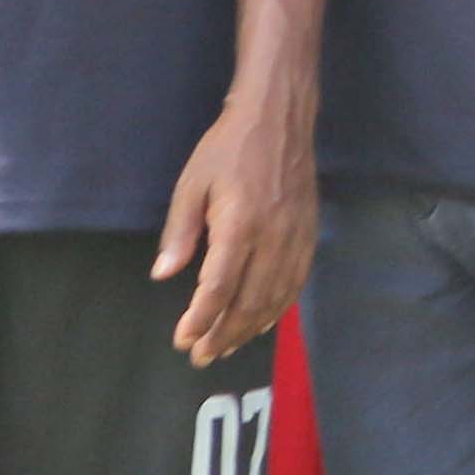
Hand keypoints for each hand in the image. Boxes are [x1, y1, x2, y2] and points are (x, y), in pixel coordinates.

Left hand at [153, 89, 318, 365]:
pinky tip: (262, 323)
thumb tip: (164, 274)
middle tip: (201, 356)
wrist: (279, 119)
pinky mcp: (309, 235)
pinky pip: (296, 283)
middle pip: (249, 302)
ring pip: (276, 298)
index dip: (200, 319)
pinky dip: (278, 309)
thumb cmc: (227, 149)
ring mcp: (296, 238)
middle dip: (223, 334)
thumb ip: (180, 232)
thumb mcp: (191, 184)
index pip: (219, 287)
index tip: (183, 339)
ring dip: (250, 329)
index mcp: (240, 224)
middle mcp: (273, 237)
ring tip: (227, 346)